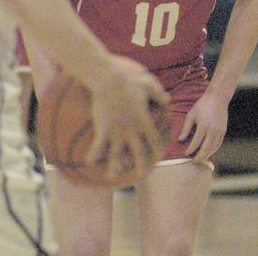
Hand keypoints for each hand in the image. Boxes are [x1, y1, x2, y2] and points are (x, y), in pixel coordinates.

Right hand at [86, 55, 169, 178]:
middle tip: (141, 175)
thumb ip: (159, 95)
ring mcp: (117, 131)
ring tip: (111, 177)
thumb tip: (168, 100)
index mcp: (144, 121)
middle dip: (141, 166)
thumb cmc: (129, 80)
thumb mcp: (148, 85)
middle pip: (139, 153)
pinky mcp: (104, 129)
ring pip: (117, 155)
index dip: (158, 150)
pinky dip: (93, 154)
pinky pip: (98, 145)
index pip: (155, 141)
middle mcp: (132, 130)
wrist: (108, 79)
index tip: (158, 156)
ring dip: (114, 167)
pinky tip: (89, 163)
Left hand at [179, 91, 228, 163]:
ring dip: (207, 156)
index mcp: (203, 126)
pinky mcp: (223, 131)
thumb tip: (180, 140)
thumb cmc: (202, 105)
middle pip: (206, 148)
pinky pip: (218, 144)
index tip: (185, 154)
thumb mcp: (191, 115)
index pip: (196, 142)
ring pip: (213, 148)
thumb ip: (186, 128)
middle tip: (193, 162)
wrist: (217, 98)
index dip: (190, 149)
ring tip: (200, 160)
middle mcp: (212, 130)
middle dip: (199, 157)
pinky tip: (208, 153)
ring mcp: (219, 131)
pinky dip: (213, 150)